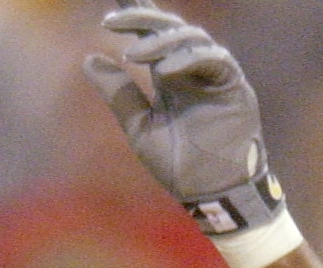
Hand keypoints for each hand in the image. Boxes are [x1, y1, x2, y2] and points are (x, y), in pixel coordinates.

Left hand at [85, 7, 268, 209]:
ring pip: (191, 38)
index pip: (153, 35)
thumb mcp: (139, 126)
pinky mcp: (234, 85)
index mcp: (170, 75)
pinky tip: (165, 70)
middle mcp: (191, 69)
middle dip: (143, 20)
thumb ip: (118, 93)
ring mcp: (214, 75)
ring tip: (134, 55)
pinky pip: (215, 60)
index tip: (109, 16)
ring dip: (161, 41)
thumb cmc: (178, 167)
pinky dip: (190, 58)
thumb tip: (88, 59)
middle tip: (114, 22)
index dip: (135, 18)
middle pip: (170, 29)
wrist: (209, 195)